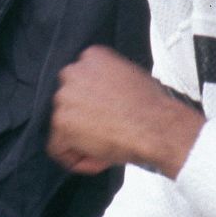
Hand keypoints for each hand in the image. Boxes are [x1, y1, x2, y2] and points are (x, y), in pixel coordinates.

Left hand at [47, 46, 204, 176]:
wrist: (156, 126)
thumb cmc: (152, 107)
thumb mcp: (130, 76)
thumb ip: (107, 80)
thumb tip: (101, 98)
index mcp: (91, 56)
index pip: (81, 80)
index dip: (93, 102)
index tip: (106, 115)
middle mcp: (72, 72)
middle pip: (69, 101)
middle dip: (84, 119)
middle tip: (106, 133)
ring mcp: (64, 96)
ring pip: (63, 124)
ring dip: (82, 140)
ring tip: (108, 148)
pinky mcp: (61, 121)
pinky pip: (59, 147)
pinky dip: (76, 159)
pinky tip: (100, 160)